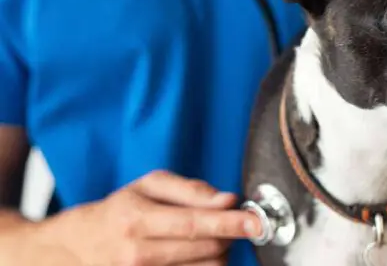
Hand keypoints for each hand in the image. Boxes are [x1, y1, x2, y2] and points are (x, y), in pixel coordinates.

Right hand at [11, 170, 261, 265]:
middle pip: (205, 250)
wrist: (74, 248)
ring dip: (219, 253)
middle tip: (232, 224)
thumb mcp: (146, 187)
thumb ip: (189, 190)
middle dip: (229, 236)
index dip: (231, 224)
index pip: (195, 224)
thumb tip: (226, 199)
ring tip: (209, 239)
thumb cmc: (117, 212)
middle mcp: (138, 253)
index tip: (256, 222)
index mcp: (137, 219)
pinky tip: (199, 255)